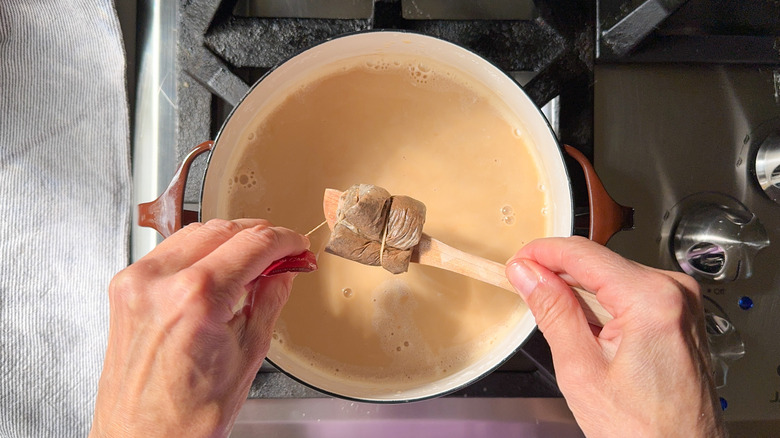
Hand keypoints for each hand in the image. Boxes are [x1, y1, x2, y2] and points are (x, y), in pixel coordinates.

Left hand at [90, 219, 308, 437]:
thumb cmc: (187, 416)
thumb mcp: (249, 353)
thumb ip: (269, 298)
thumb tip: (283, 270)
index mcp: (196, 297)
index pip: (253, 243)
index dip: (285, 240)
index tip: (296, 245)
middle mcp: (159, 281)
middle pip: (223, 229)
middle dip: (259, 236)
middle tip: (282, 254)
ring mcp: (136, 281)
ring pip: (195, 233)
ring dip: (229, 240)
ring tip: (252, 264)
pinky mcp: (125, 287)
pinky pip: (171, 251)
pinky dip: (200, 252)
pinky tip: (219, 269)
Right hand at [505, 236, 723, 437]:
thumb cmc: (643, 431)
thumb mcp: (580, 370)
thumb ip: (552, 311)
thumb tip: (528, 274)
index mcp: (652, 299)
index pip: (583, 254)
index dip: (542, 253)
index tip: (517, 262)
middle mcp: (674, 292)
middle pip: (598, 264)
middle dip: (558, 276)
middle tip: (524, 292)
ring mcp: (681, 302)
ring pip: (612, 278)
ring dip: (579, 294)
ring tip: (560, 326)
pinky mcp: (680, 314)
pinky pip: (630, 293)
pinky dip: (602, 306)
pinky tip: (588, 331)